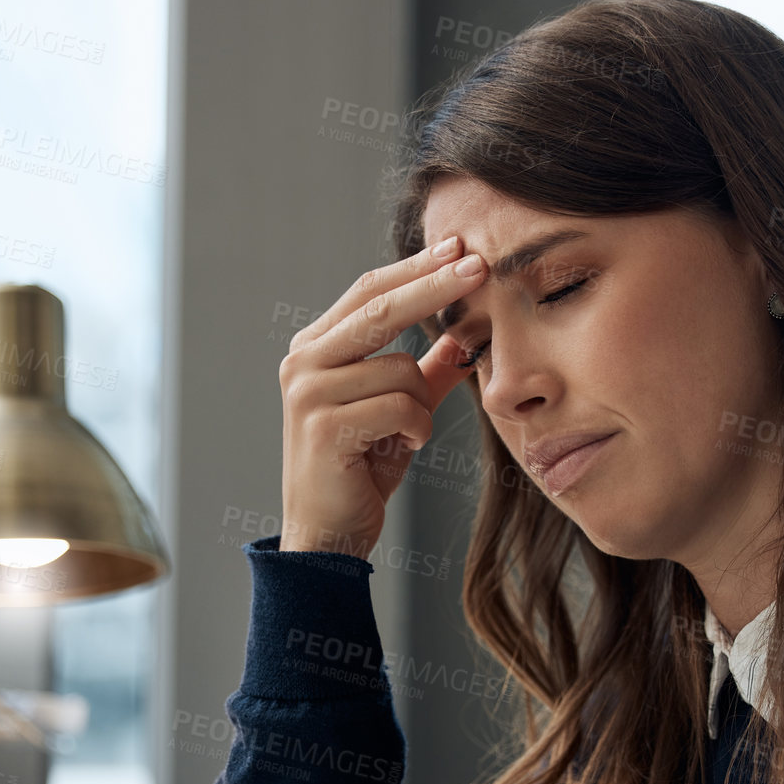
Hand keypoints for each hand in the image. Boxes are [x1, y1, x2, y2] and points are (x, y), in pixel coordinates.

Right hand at [276, 237, 485, 554]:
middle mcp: (302, 363)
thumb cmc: (360, 471)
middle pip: (380, 307)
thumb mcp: (398, 411)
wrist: (328, 535)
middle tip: (481, 264)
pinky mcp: (324, 427)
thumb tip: (466, 335)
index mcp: (314, 349)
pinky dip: (416, 429)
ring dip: (421, 405)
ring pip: (400, 369)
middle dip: (435, 285)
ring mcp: (308, 393)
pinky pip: (400, 407)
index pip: (368, 291)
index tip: (460, 248)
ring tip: (405, 435)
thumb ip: (425, 372)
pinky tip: (399, 447)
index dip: (415, 268)